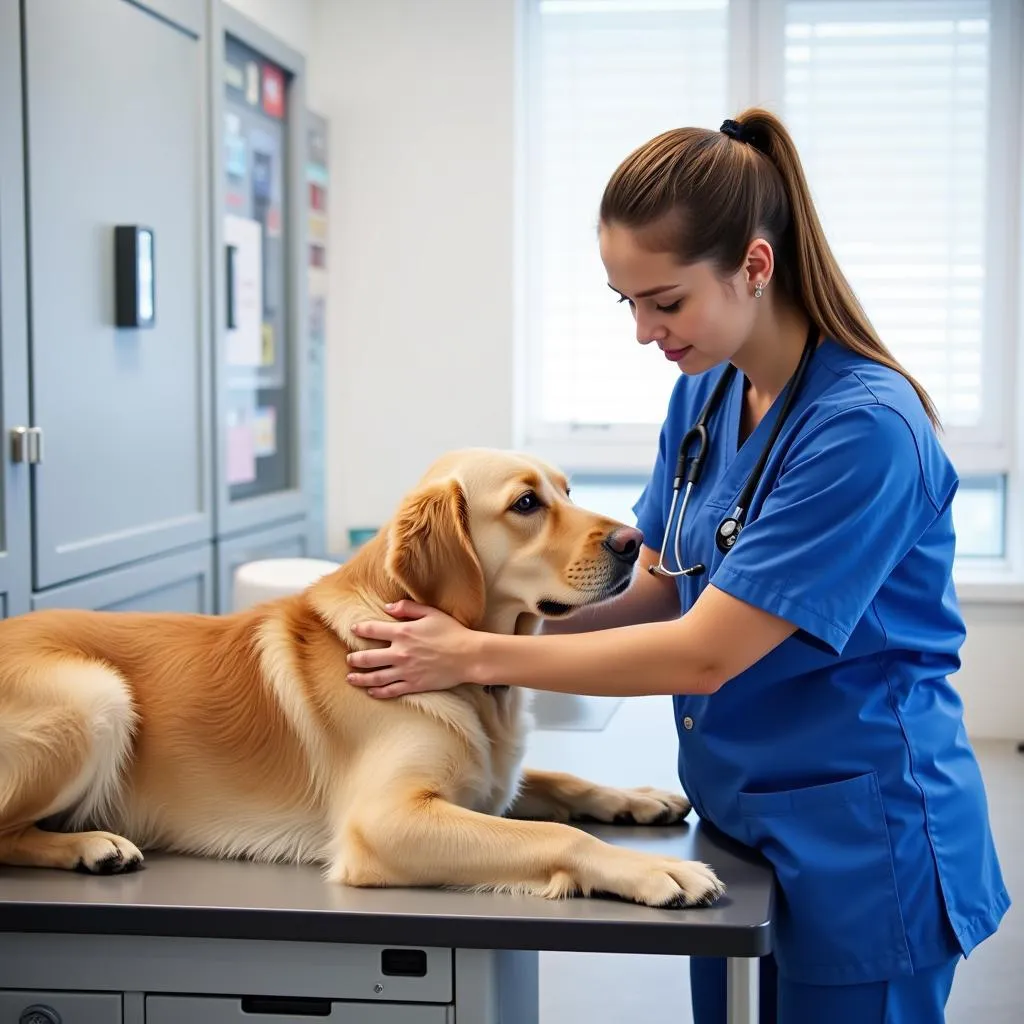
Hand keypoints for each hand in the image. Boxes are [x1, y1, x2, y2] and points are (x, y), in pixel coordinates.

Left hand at [346, 600, 479, 697]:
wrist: (468, 656)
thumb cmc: (452, 631)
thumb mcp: (431, 613)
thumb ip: (407, 608)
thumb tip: (387, 607)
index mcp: (403, 633)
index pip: (373, 630)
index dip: (360, 629)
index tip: (354, 629)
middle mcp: (400, 653)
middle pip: (368, 658)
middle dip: (355, 659)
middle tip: (349, 659)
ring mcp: (406, 671)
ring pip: (375, 677)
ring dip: (360, 678)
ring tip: (351, 678)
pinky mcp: (414, 684)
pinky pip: (391, 690)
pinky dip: (378, 692)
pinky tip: (371, 691)